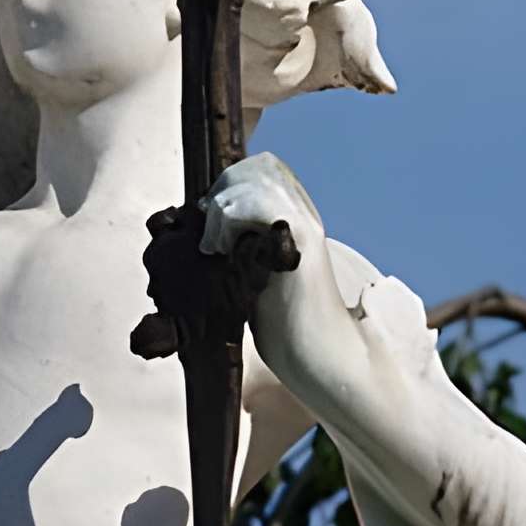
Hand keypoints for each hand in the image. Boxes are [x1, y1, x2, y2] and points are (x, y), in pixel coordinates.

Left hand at [200, 153, 351, 378]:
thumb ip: (240, 255)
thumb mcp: (253, 281)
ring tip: (215, 247)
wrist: (319, 359)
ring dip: (223, 207)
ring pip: (257, 176)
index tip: (209, 228)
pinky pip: (259, 200)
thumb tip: (206, 245)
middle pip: (258, 166)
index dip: (228, 188)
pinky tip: (222, 252)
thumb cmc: (287, 330)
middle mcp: (302, 216)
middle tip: (210, 236)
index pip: (259, 172)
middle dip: (223, 191)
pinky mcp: (300, 241)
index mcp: (292, 221)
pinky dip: (229, 220)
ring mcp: (303, 225)